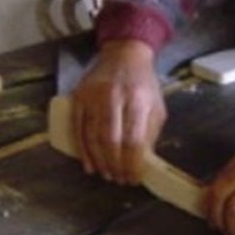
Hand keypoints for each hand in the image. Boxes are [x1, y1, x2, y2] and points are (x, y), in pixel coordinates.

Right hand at [71, 40, 166, 184]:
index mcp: (138, 100)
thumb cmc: (142, 83)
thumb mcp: (156, 106)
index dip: (132, 164)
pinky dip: (83, 150)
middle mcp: (114, 97)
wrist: (123, 55)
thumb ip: (150, 133)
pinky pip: (78, 129)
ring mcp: (93, 96)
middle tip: (119, 179)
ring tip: (107, 174)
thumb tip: (141, 163)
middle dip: (115, 166)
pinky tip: (89, 164)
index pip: (134, 140)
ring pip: (92, 137)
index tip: (134, 178)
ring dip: (99, 161)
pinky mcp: (78, 97)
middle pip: (111, 141)